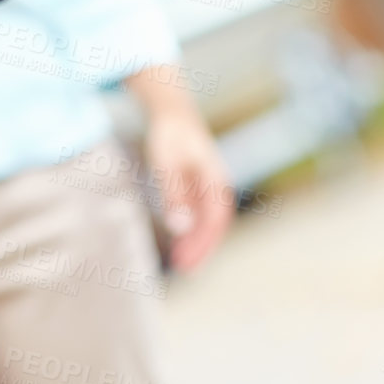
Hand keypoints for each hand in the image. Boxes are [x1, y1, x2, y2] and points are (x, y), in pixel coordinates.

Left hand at [145, 109, 232, 270]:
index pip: (214, 221)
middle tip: (183, 270)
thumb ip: (174, 196)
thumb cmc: (169, 137)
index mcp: (215, 181)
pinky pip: (201, 214)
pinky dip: (192, 230)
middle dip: (201, 249)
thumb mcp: (166, 165)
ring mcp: (211, 187)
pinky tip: (179, 243)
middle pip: (214, 226)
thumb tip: (180, 229)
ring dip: (197, 242)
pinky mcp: (201, 187)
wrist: (173, 114)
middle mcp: (218, 186)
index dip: (203, 244)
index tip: (187, 262)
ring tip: (180, 263)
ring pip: (208, 222)